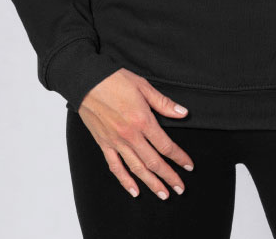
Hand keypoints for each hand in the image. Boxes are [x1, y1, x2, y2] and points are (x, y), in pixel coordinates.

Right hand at [78, 67, 194, 198]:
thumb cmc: (114, 80)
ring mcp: (116, 142)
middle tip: (180, 188)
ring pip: (136, 168)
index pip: (166, 145)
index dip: (179, 157)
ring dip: (151, 183)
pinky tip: (134, 191)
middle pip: (154, 162)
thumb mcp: (143, 86)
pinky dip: (125, 181)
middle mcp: (130, 135)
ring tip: (163, 194)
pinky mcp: (104, 144)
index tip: (188, 166)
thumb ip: (163, 103)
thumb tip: (183, 113)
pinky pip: (115, 167)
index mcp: (143, 120)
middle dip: (169, 177)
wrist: (86, 81)